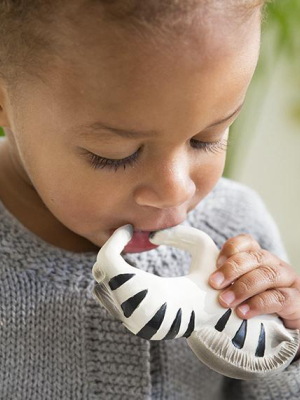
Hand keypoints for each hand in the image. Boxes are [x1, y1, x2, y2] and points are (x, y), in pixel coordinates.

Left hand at [208, 233, 299, 361]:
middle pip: (255, 256)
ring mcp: (287, 281)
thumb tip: (191, 282)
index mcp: (258, 258)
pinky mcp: (295, 301)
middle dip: (232, 268)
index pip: (247, 242)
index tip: (216, 261)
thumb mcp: (237, 290)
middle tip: (214, 283)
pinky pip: (279, 298)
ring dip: (243, 287)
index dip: (232, 248)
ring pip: (267, 274)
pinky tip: (244, 313)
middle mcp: (274, 265)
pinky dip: (259, 304)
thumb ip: (221, 283)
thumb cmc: (254, 307)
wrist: (282, 332)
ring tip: (225, 301)